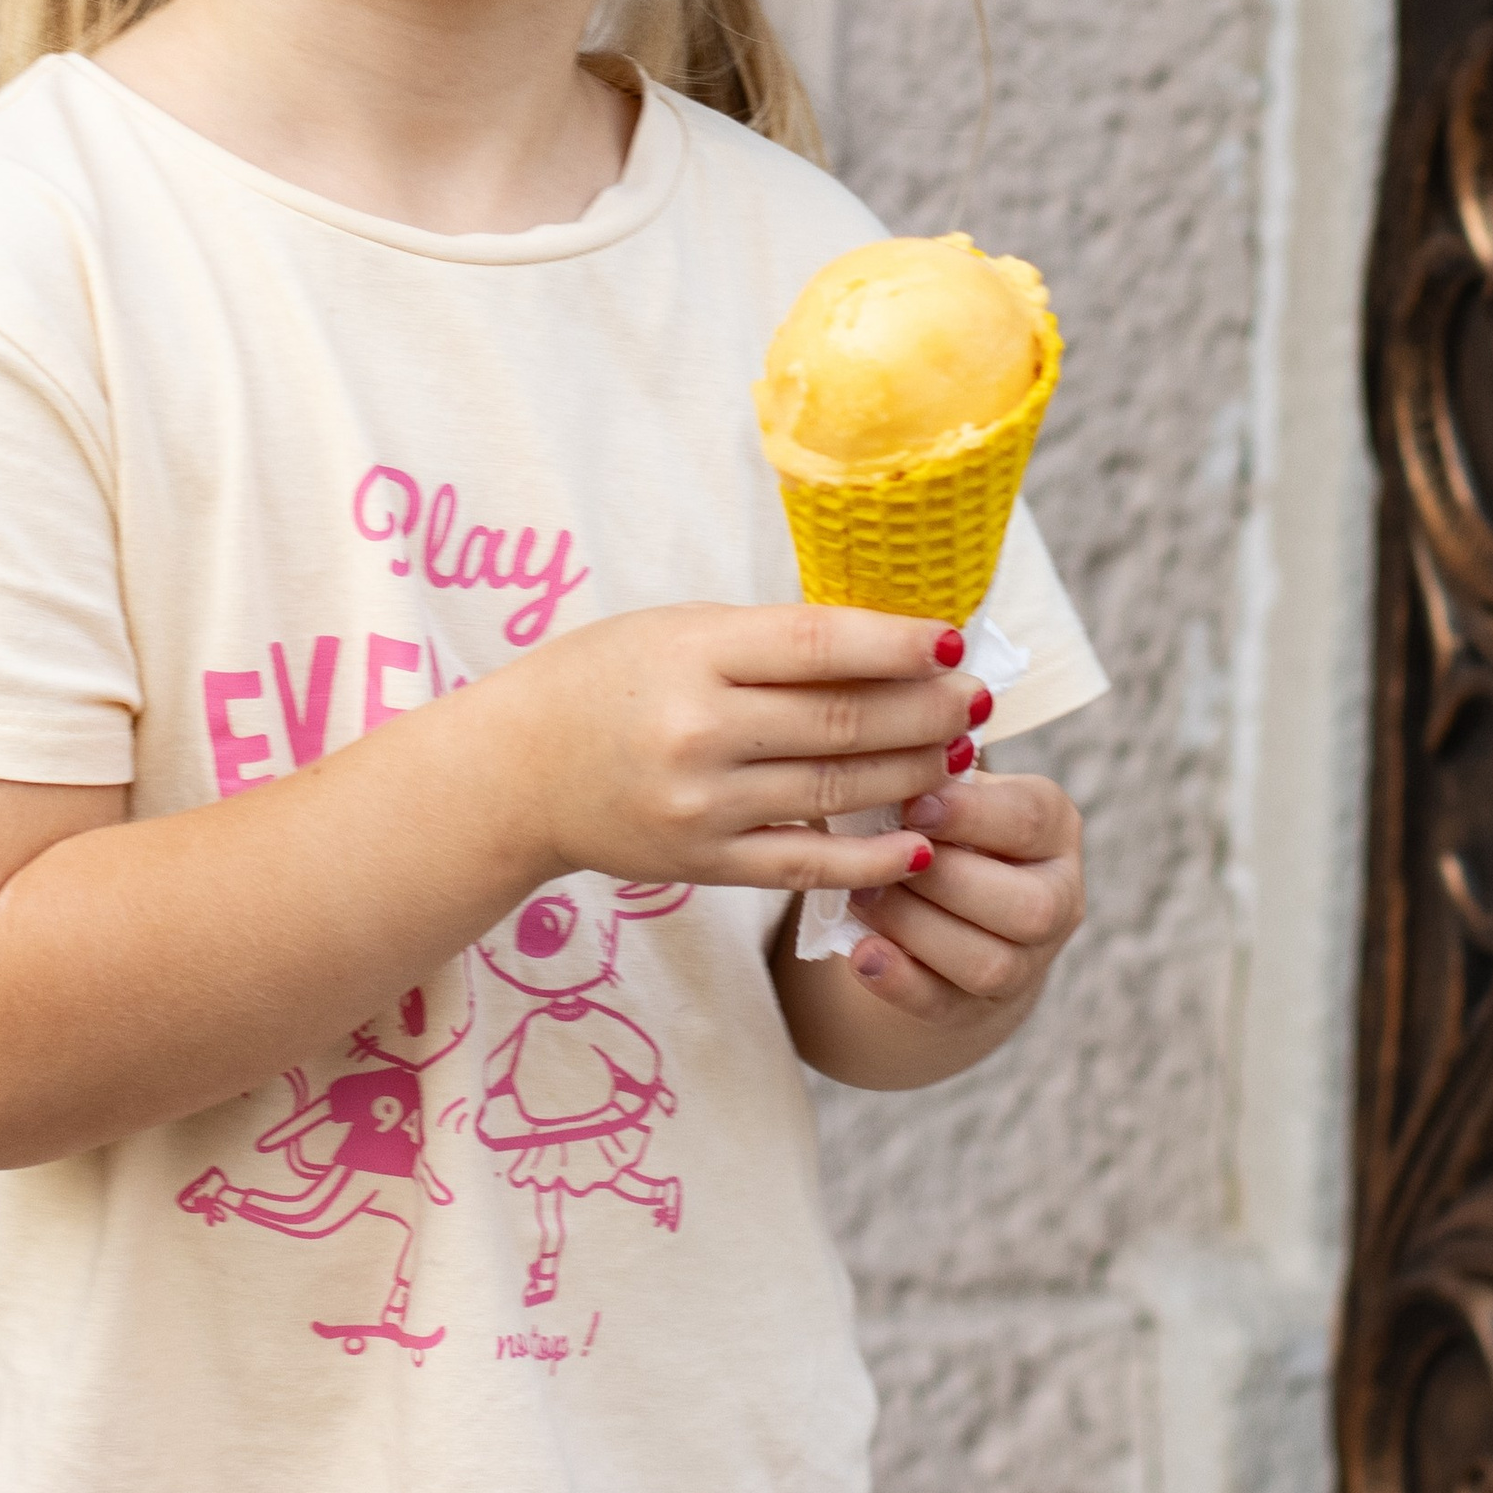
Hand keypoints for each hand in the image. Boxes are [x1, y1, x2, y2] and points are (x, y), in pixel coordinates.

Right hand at [489, 601, 987, 895]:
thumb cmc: (604, 680)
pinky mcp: (705, 862)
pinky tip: (921, 842)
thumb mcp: (676, 630)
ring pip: (839, 787)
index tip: (955, 639)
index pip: (820, 645)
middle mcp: (699, 730)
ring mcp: (703, 804)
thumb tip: (885, 642)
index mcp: (693, 654)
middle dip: (926, 709)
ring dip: (914, 772)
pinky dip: (872, 856)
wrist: (516, 772)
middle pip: (844, 720)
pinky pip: (807, 861)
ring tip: (959, 753)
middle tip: (976, 699)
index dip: (899, 644)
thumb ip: (770, 641)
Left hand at [842, 763, 1082, 1023]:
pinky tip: (862, 955)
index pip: (1028, 819)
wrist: (943, 902)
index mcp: (1053, 826)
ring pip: (989, 963)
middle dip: (945, 881)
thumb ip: (927, 778)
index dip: (969, 815)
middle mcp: (1058, 897)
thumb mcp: (945, 788)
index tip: (910, 804)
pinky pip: (944, 1004)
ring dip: (916, 928)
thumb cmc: (938, 822)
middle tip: (877, 857)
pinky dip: (900, 982)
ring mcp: (1026, 962)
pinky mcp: (978, 1007)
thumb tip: (886, 763)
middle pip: (1026, 906)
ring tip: (859, 896)